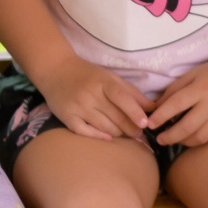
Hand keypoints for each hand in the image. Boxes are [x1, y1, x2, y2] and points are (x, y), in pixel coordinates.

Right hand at [32, 56, 150, 141]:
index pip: (122, 98)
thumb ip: (132, 93)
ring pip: (102, 126)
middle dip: (130, 127)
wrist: (55, 70)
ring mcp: (77, 106)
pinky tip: (108, 138)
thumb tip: (152, 107)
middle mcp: (90, 95)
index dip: (135, 112)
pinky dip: (97, 136)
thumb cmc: (89, 75)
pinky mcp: (66, 116)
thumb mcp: (111, 78)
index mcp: (104, 82)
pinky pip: (83, 131)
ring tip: (127, 134)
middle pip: (114, 116)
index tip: (145, 123)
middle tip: (140, 133)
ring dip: (118, 132)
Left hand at [142, 53, 207, 149]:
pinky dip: (200, 136)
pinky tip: (194, 134)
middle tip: (159, 139)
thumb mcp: (193, 74)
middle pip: (186, 127)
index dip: (160, 117)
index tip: (150, 124)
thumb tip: (156, 108)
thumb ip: (174, 90)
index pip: (175, 105)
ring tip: (176, 139)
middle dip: (169, 137)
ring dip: (184, 141)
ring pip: (200, 137)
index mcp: (200, 89)